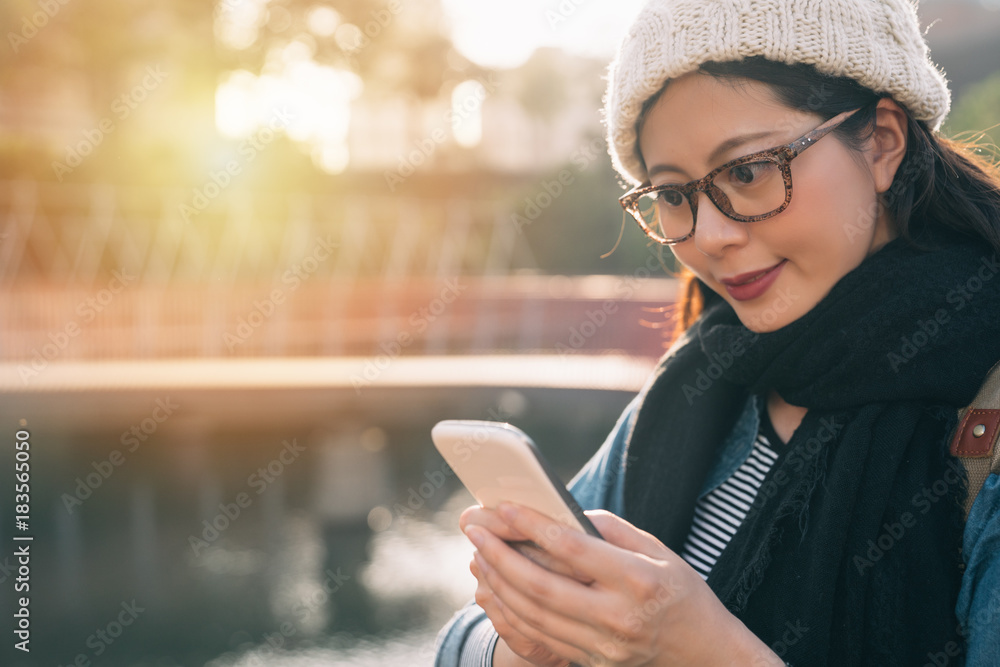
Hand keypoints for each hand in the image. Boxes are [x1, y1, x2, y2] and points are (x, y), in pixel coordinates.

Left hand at [462, 503, 784, 666]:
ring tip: (479, 553)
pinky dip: (510, 610)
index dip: (532, 527)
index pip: (572, 550)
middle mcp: (617, 617)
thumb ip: (610, 530)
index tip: (502, 507)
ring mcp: (602, 645)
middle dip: (500, 554)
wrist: (703, 653)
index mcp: (637, 581)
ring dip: (497, 581)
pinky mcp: (591, 661)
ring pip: (533, 614)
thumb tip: (561, 514)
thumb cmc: (680, 592)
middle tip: (475, 528)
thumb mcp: (658, 550)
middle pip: (541, 585)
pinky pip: (538, 635)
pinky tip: (495, 586)